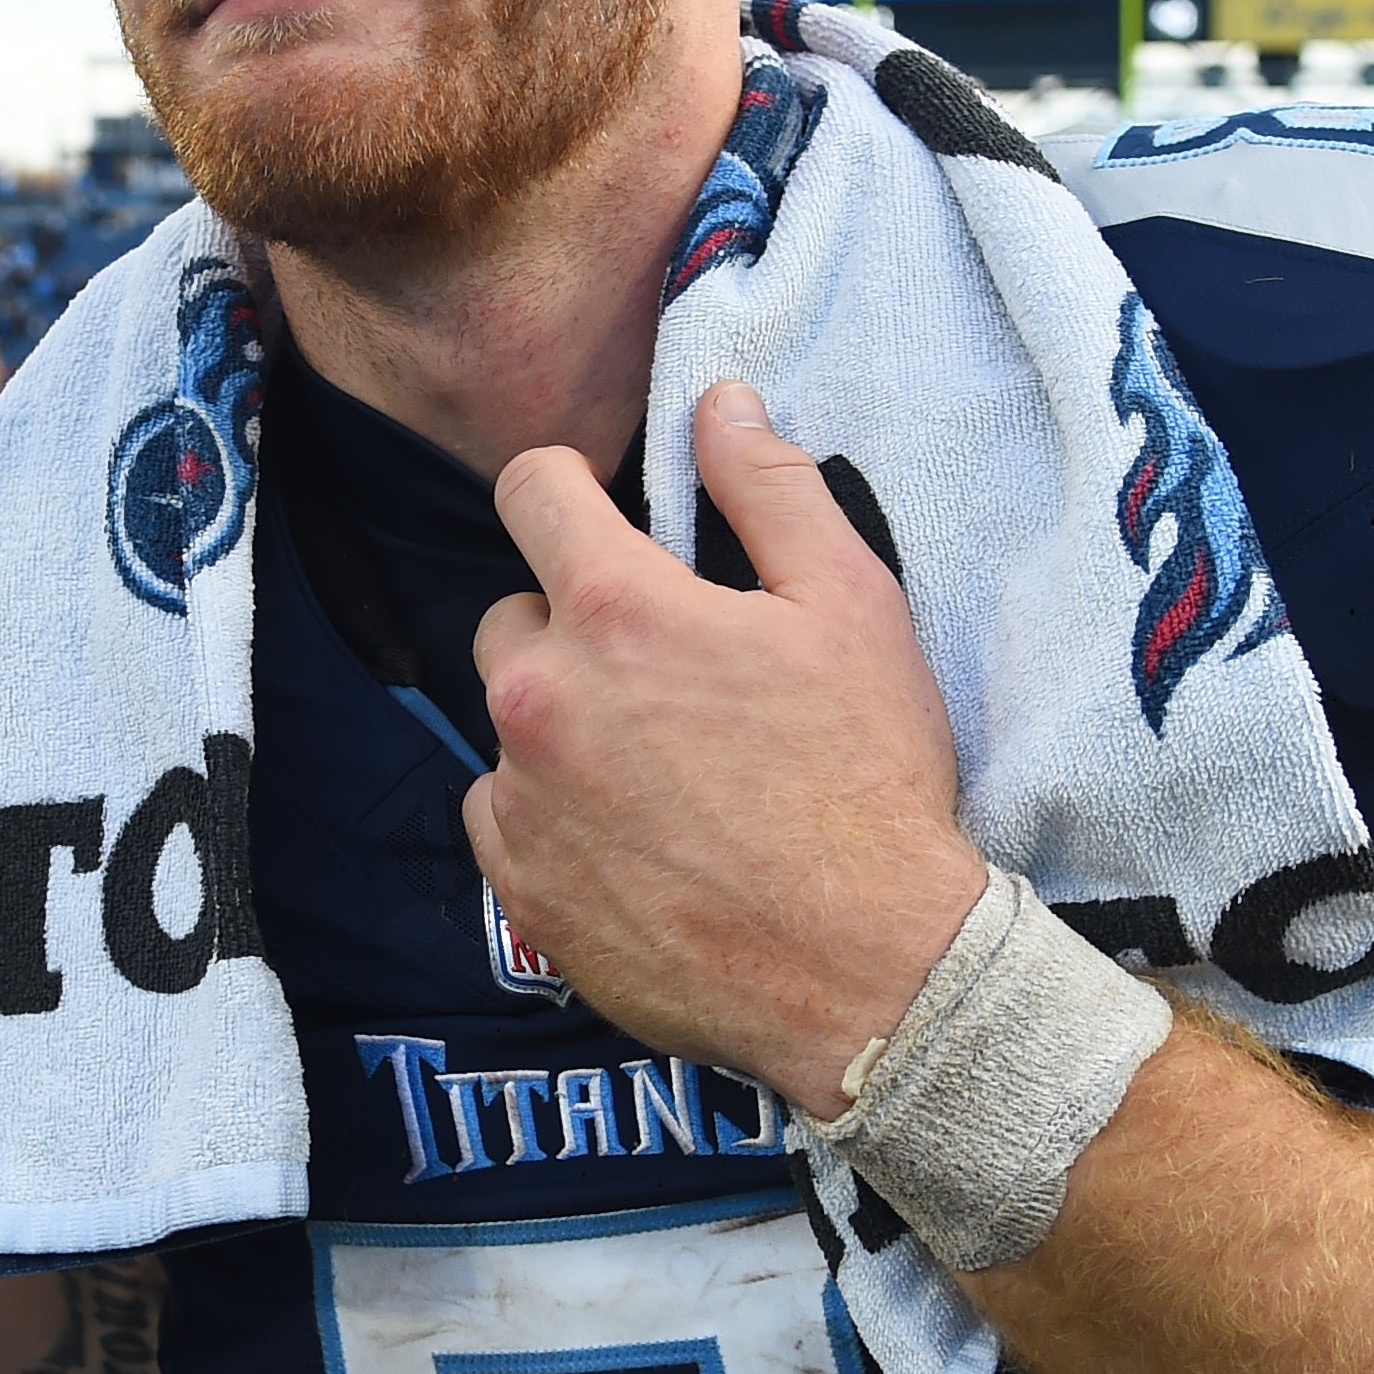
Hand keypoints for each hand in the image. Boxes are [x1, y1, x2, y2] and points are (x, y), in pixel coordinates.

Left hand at [461, 381, 986, 1110]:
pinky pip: (504, 819)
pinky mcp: (520, 890)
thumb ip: (771, 489)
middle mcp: (540, 699)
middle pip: (513, 617)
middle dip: (575, 629)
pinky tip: (638, 841)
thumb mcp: (851, 608)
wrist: (869, 971)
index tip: (604, 519)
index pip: (528, 490)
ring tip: (664, 772)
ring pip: (508, 724)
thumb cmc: (868, 781)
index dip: (568, 490)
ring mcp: (521, 802)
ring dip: (562, 728)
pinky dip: (551, 819)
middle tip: (669, 679)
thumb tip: (719, 402)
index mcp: (615, 612)